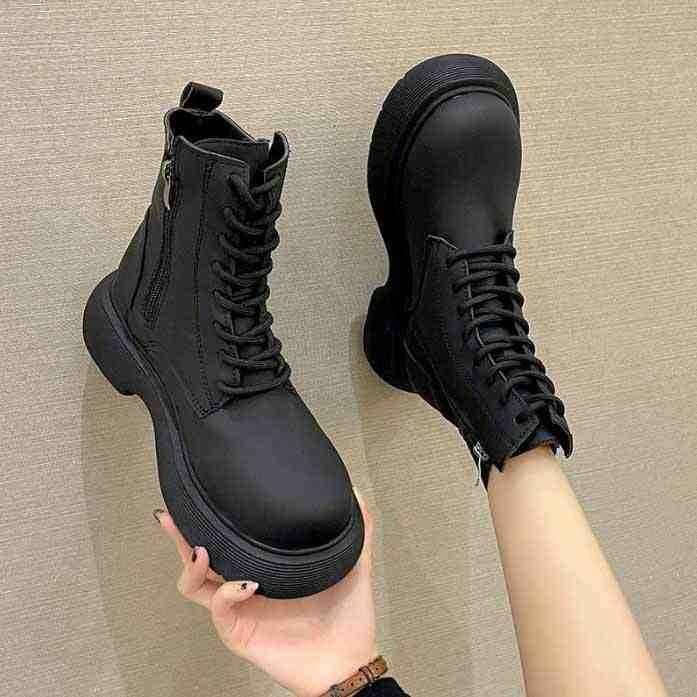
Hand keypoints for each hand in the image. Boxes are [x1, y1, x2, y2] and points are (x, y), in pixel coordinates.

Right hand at [155, 492, 375, 696]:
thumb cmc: (349, 619)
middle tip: (174, 514)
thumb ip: (359, 529)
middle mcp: (245, 585)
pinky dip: (227, 592)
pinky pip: (219, 608)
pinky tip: (244, 582)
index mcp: (265, 566)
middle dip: (181, 535)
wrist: (350, 661)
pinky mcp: (240, 632)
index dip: (210, 518)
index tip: (202, 493)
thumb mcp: (355, 563)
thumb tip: (357, 493)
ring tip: (202, 548)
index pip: (228, 538)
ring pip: (195, 584)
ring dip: (191, 564)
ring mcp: (240, 609)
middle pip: (199, 557)